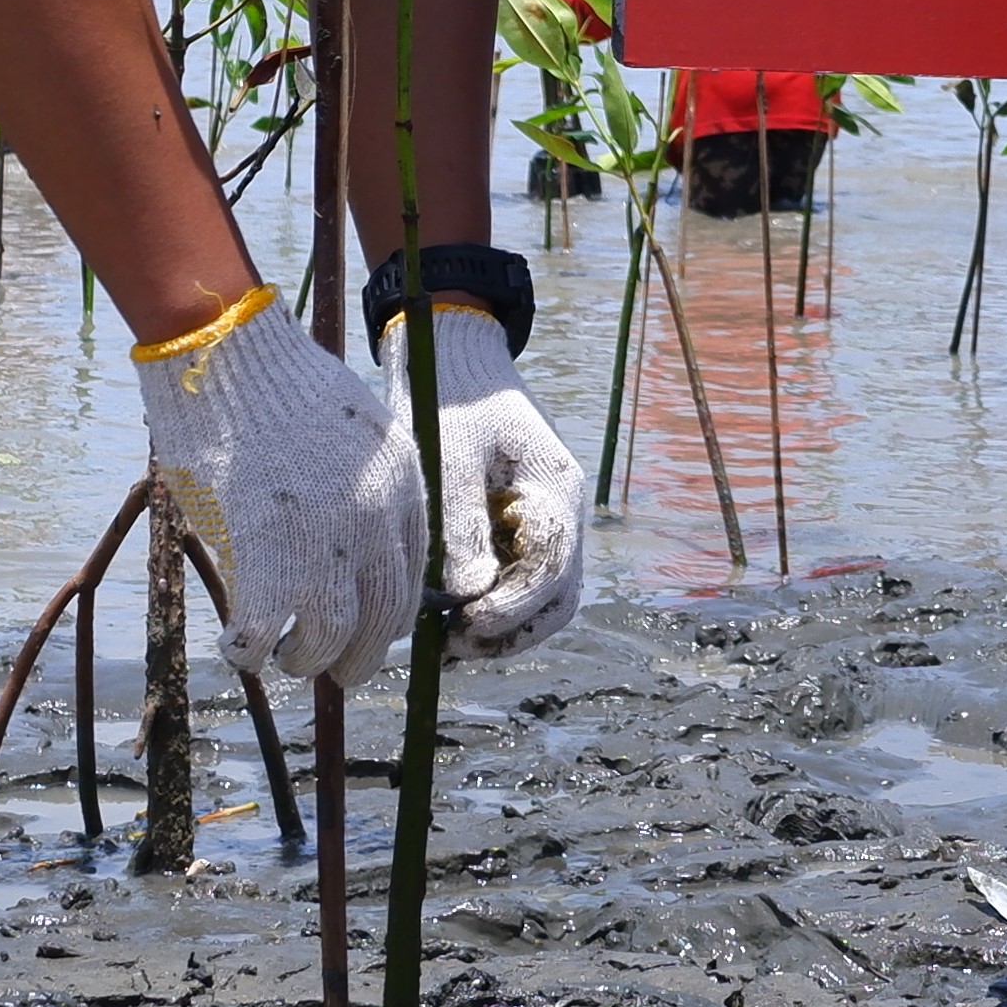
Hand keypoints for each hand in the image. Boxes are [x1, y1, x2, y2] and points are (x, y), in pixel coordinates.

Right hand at [135, 295, 424, 689]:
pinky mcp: (269, 555)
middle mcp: (375, 521)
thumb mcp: (352, 428)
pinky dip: (250, 650)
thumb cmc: (280, 383)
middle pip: (383, 617)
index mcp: (401, 487)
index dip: (386, 614)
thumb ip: (363, 482)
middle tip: (336, 668)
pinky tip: (238, 647)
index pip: (411, 576)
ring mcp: (324, 543)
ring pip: (332, 636)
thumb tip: (349, 533)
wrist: (233, 356)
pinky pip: (266, 630)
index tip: (364, 627)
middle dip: (360, 654)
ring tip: (287, 660)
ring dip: (308, 659)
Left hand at [406, 304, 589, 650]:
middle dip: (510, 629)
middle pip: (557, 596)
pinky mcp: (517, 532)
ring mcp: (543, 525)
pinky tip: (446, 620)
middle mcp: (561, 513)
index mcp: (555, 489)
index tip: (462, 621)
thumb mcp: (450, 454)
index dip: (512, 605)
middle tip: (451, 644)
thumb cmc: (449, 401)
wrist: (451, 362)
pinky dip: (490, 609)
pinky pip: (517, 584)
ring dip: (501, 627)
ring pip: (541, 599)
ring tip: (445, 641)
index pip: (551, 567)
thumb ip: (462, 522)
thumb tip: (469, 594)